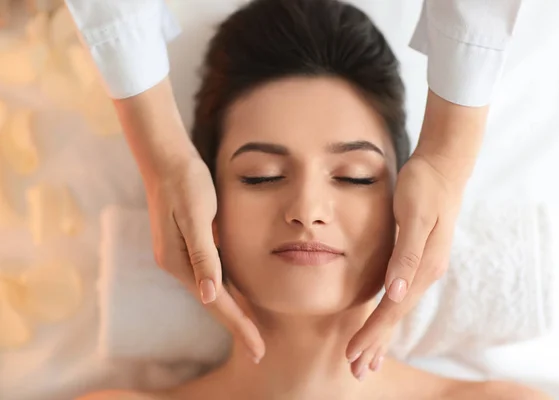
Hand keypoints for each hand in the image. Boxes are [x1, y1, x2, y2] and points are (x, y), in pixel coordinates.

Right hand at [144, 154, 264, 361]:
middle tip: (260, 350)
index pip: (215, 302)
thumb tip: (208, 296)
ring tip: (253, 331)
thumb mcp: (197, 216)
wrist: (166, 158)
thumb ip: (203, 255)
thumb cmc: (185, 182)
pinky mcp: (188, 245)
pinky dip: (228, 290)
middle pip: (214, 302)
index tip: (257, 348)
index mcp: (179, 261)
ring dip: (233, 311)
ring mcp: (181, 256)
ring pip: (214, 291)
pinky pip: (212, 275)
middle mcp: (178, 264)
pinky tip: (240, 296)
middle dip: (238, 326)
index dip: (238, 325)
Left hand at [345, 151, 467, 378]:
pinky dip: (388, 313)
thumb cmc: (424, 187)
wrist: (443, 167)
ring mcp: (424, 267)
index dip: (372, 334)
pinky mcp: (418, 259)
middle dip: (376, 344)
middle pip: (396, 316)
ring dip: (382, 335)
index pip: (392, 310)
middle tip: (357, 371)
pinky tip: (382, 320)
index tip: (352, 355)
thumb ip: (406, 255)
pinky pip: (400, 295)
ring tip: (368, 358)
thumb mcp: (414, 216)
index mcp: (423, 266)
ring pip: (398, 309)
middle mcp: (426, 272)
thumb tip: (396, 294)